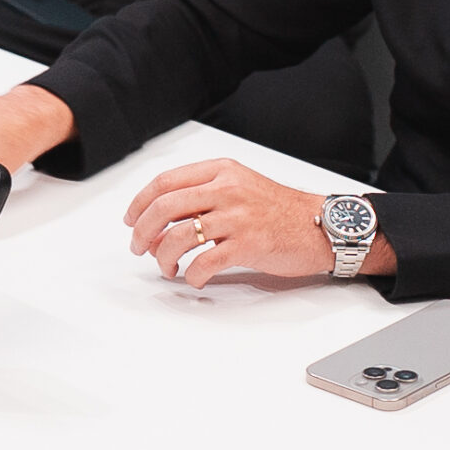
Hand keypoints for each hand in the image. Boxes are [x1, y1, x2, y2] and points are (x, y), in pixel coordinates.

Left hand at [123, 160, 343, 285]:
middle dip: (143, 231)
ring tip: (167, 267)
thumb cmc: (278, 209)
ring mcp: (238, 216)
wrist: (318, 226)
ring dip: (163, 256)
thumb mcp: (238, 187)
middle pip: (164, 207)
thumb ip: (202, 198)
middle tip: (139, 247)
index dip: (140, 203)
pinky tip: (193, 278)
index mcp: (220, 171)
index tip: (131, 219)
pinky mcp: (248, 244)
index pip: (165, 182)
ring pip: (179, 236)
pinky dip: (192, 275)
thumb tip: (161, 224)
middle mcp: (227, 189)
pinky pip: (205, 262)